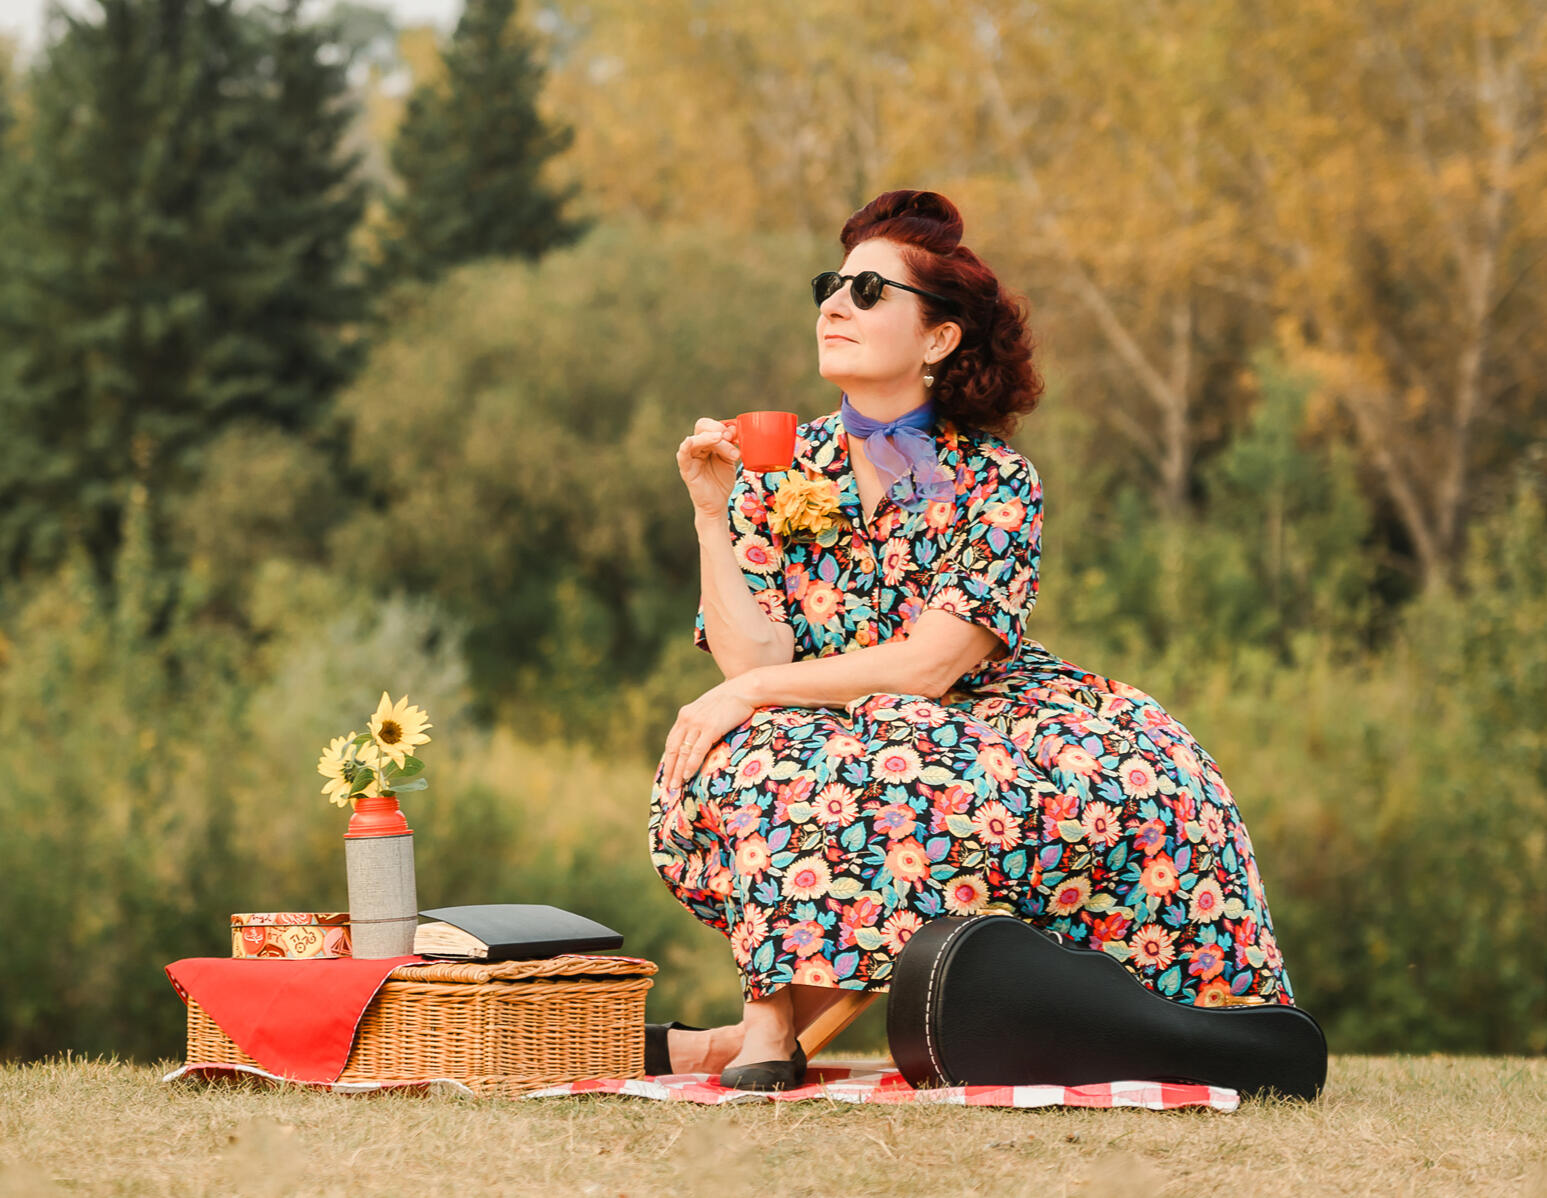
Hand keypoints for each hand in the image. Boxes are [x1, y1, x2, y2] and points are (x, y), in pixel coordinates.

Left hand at [659, 674, 759, 795]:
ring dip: (678, 771)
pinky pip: (697, 750)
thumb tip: (697, 738)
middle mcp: (688, 719)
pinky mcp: (710, 728)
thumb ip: (699, 722)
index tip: (666, 774)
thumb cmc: (730, 701)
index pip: (672, 741)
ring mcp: (698, 723)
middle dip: (670, 769)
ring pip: (683, 752)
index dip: (668, 759)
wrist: (745, 690)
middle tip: (667, 786)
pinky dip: (691, 764)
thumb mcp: (708, 709)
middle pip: (674, 749)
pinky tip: (687, 776)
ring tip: (676, 786)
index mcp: (685, 714)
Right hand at [677, 418, 740, 518]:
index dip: (721, 426)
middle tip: (730, 437)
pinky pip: (683, 455)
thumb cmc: (722, 480)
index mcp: (707, 442)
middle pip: (702, 428)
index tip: (735, 434)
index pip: (709, 426)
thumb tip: (735, 429)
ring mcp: (690, 457)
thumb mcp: (730, 459)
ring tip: (727, 445)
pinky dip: (686, 447)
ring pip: (696, 440)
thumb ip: (731, 445)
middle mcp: (697, 447)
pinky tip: (689, 442)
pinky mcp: (686, 469)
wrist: (718, 502)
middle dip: (717, 429)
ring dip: (712, 440)